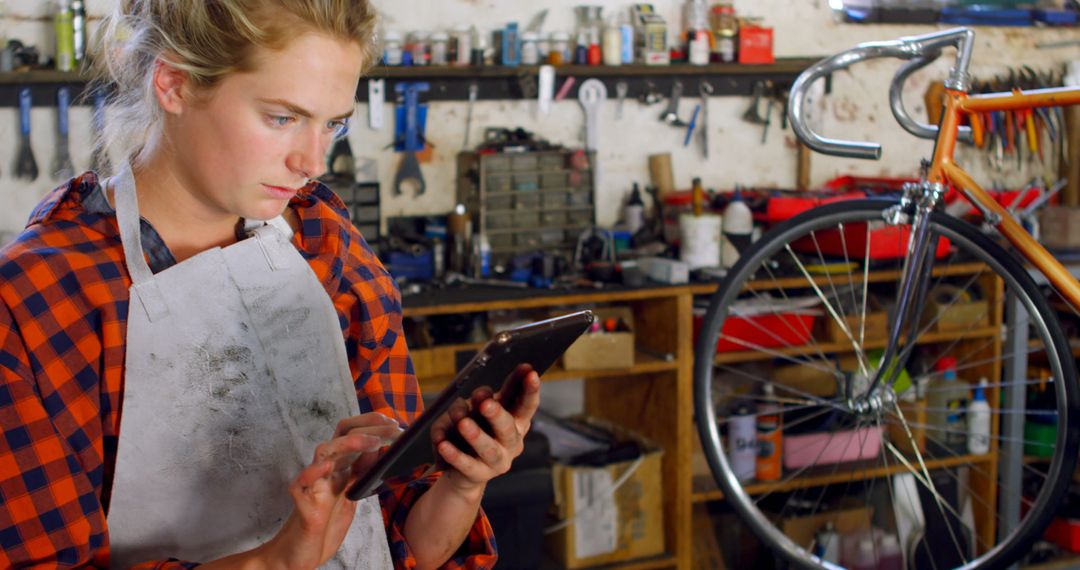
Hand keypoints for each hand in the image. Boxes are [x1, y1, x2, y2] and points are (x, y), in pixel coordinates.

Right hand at [258, 412, 402, 569]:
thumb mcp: (353, 493)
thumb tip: (378, 447)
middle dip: (367, 429)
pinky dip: (310, 474)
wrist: (303, 553)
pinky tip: (325, 467)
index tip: (393, 423)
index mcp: (339, 467)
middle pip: (341, 437)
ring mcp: (313, 486)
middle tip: (392, 431)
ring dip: (348, 444)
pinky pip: (299, 485)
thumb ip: (363, 471)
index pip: (351, 433)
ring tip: (371, 442)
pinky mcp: (302, 505)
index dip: (370, 423)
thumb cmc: (326, 523)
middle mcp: (326, 471)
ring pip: (323, 453)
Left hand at [434, 365, 540, 495]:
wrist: (462, 469)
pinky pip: (466, 464)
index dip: (530, 390)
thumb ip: (483, 398)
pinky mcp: (478, 475)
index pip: (526, 405)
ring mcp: (496, 461)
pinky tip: (443, 444)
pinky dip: (454, 454)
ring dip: (476, 436)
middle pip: (508, 428)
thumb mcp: (480, 408)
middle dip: (497, 415)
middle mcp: (511, 442)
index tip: (531, 372)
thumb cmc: (476, 428)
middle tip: (485, 403)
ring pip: (489, 449)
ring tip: (463, 423)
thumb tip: (482, 395)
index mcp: (517, 422)